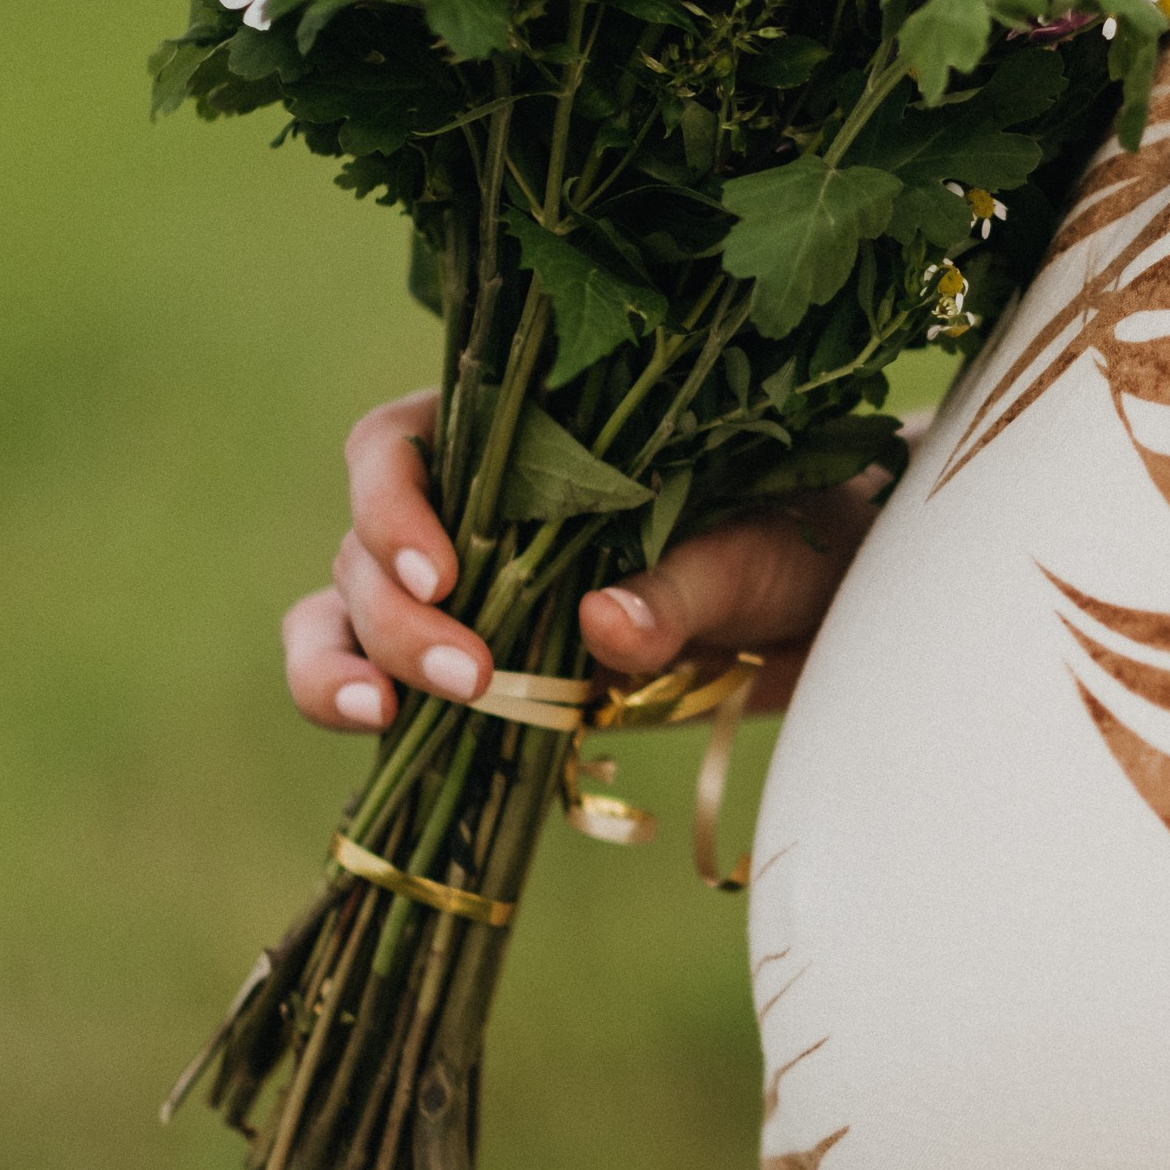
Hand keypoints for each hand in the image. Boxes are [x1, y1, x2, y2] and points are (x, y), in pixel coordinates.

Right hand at [281, 385, 893, 733]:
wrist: (823, 616)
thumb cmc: (793, 545)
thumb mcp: (760, 554)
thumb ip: (686, 584)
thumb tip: (604, 625)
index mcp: (518, 438)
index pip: (402, 444)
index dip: (395, 502)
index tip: (446, 570)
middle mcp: (465, 506)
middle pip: (364, 541)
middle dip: (396, 612)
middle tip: (470, 674)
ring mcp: (457, 592)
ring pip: (346, 609)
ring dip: (345, 661)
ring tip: (382, 712)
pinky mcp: (469, 668)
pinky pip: (373, 677)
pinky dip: (353, 698)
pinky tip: (380, 731)